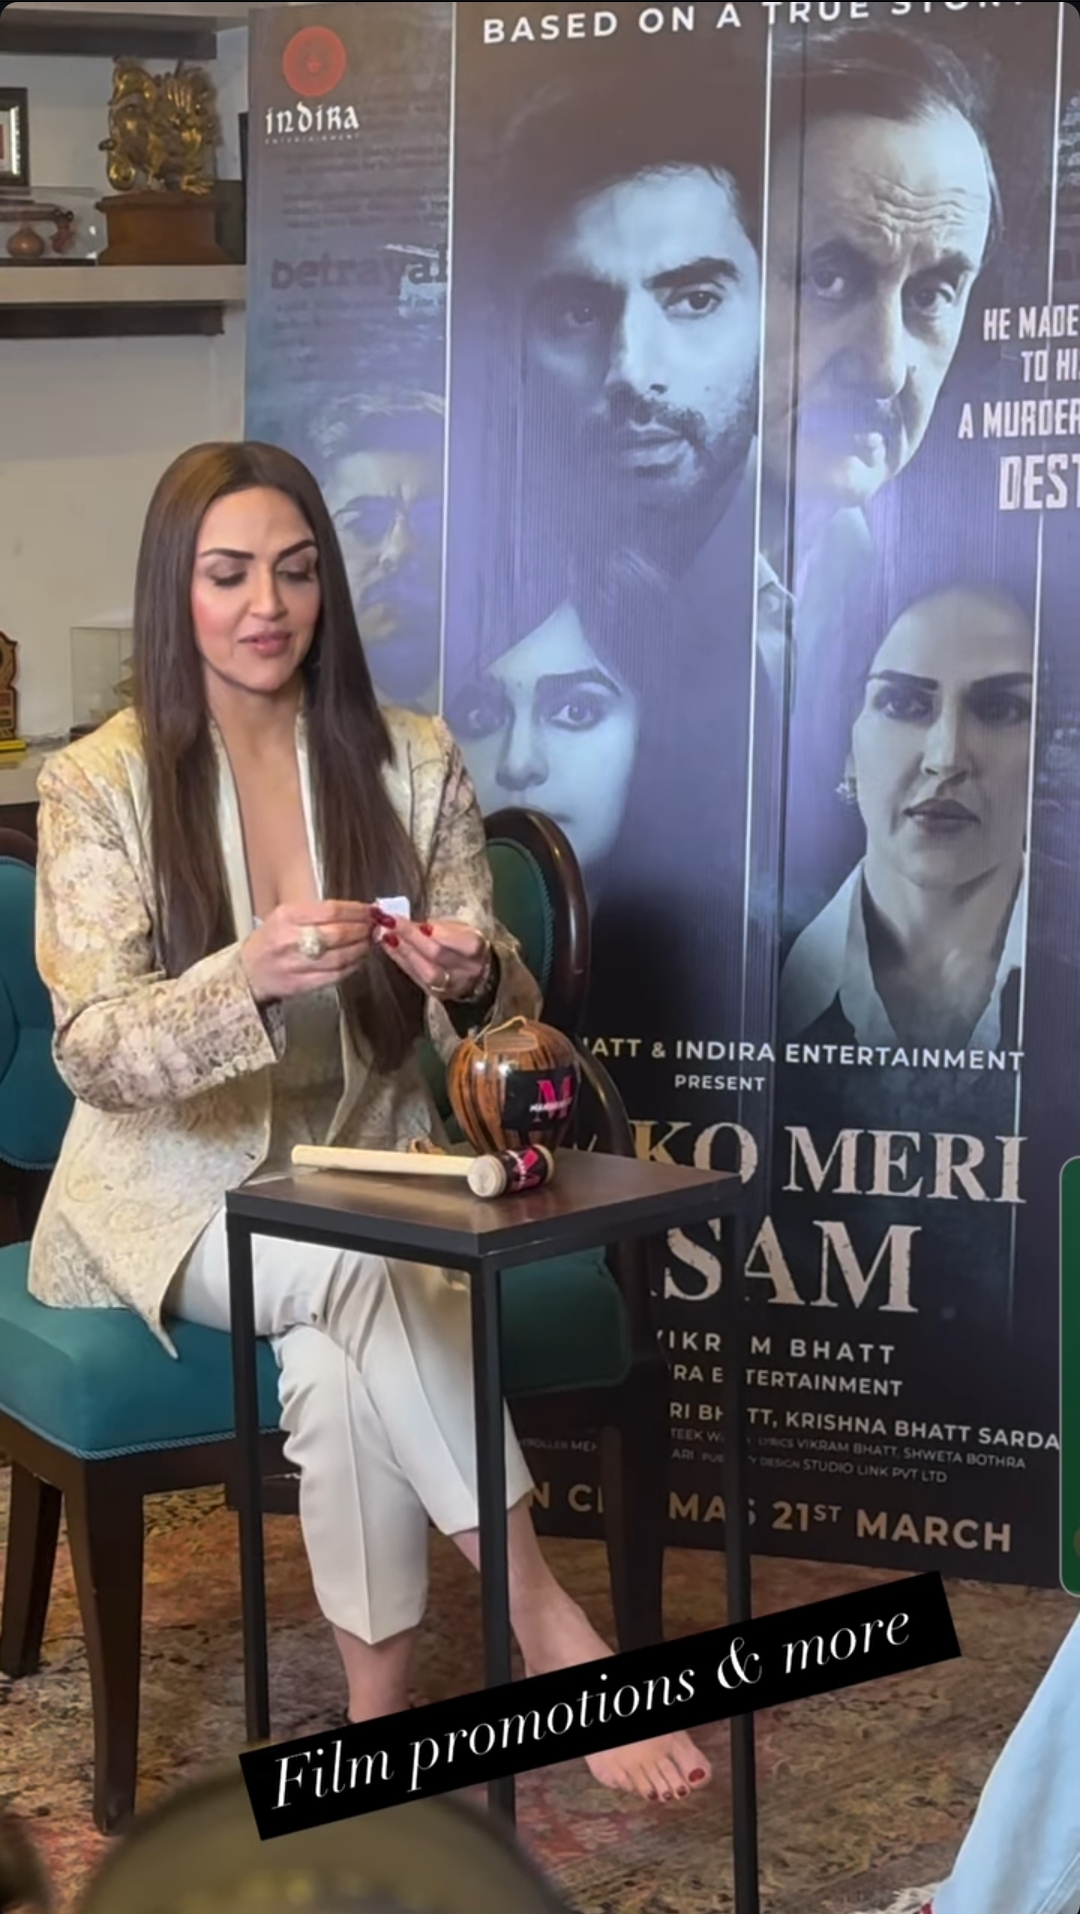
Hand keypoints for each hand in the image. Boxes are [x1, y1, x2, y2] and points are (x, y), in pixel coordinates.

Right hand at [240, 901, 374, 1003]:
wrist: (249, 972)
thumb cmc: (272, 940)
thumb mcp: (286, 916)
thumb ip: (318, 913)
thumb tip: (357, 911)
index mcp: (287, 916)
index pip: (331, 910)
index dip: (357, 911)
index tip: (371, 911)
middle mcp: (290, 939)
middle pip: (339, 934)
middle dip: (363, 930)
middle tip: (373, 928)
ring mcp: (295, 964)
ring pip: (340, 957)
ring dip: (361, 949)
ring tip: (368, 943)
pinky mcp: (301, 984)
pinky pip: (335, 975)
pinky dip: (353, 966)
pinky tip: (358, 959)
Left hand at [373, 911, 490, 1002]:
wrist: (473, 974)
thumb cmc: (462, 944)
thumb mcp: (458, 929)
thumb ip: (437, 927)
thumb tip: (408, 921)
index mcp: (477, 948)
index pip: (464, 943)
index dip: (442, 933)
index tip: (421, 924)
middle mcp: (467, 970)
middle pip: (439, 956)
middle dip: (412, 937)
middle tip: (391, 922)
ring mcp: (450, 985)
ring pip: (425, 971)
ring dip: (403, 951)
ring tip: (385, 935)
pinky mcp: (434, 993)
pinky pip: (415, 977)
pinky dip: (400, 960)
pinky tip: (388, 947)